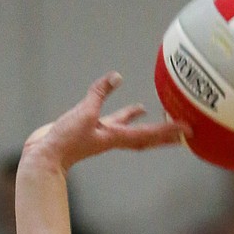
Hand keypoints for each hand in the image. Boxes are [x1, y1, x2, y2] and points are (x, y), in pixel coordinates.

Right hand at [22, 74, 186, 171]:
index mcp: (116, 138)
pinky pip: (117, 122)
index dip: (168, 132)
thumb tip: (116, 77)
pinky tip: (132, 107)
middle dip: (166, 134)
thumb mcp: (83, 113)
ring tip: (160, 115)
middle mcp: (115, 138)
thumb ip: (99, 93)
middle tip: (185, 132)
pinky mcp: (94, 131)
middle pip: (147, 137)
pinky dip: (126, 115)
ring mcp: (105, 135)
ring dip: (148, 125)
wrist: (46, 157)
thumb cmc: (65, 141)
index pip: (149, 134)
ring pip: (133, 130)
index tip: (187, 131)